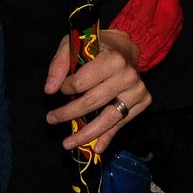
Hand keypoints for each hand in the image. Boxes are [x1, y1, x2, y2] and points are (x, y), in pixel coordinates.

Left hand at [44, 29, 149, 153]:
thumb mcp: (73, 44)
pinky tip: (96, 148)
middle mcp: (127, 75)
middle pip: (93, 102)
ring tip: (68, 143)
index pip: (82, 81)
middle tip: (51, 119)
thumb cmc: (96, 47)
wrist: (125, 47)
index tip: (61, 88)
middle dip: (69, 113)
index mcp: (111, 58)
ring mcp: (137, 90)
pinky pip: (121, 124)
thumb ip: (59, 64)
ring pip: (109, 118)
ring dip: (87, 134)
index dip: (66, 88)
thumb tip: (50, 90)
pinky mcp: (143, 101)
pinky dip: (107, 137)